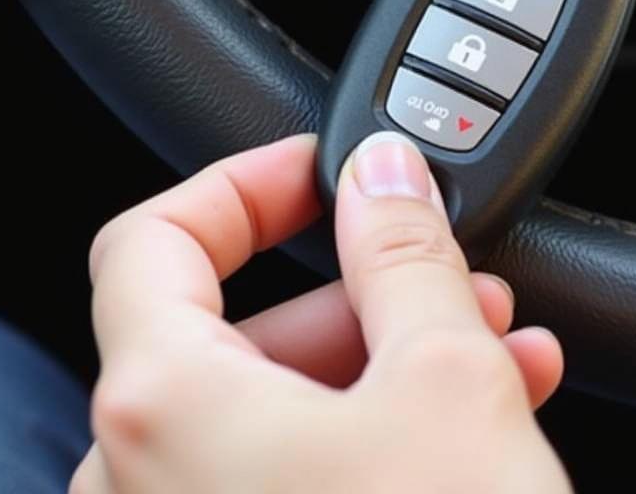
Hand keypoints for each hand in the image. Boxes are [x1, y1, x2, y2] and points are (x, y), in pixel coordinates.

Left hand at [71, 132, 570, 492]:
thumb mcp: (446, 385)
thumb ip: (401, 251)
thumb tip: (382, 174)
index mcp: (161, 404)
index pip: (157, 237)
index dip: (244, 186)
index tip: (319, 173)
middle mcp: (141, 482)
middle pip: (236, 330)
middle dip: (356, 293)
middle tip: (446, 274)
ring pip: (275, 412)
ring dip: (382, 368)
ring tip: (493, 352)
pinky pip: (285, 483)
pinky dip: (366, 442)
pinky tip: (468, 434)